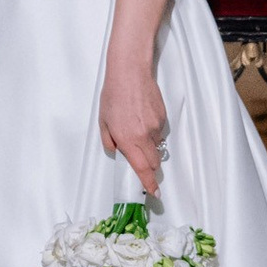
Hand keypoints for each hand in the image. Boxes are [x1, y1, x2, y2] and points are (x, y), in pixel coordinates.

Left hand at [99, 62, 166, 198]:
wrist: (130, 73)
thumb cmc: (113, 95)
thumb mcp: (104, 122)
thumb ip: (110, 142)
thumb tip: (117, 152)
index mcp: (128, 139)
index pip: (142, 168)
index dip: (149, 183)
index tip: (153, 192)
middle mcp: (144, 136)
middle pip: (154, 162)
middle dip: (149, 167)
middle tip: (141, 162)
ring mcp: (156, 126)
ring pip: (156, 146)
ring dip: (148, 146)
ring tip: (136, 128)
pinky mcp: (163, 117)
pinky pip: (159, 132)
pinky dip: (152, 131)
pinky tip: (142, 117)